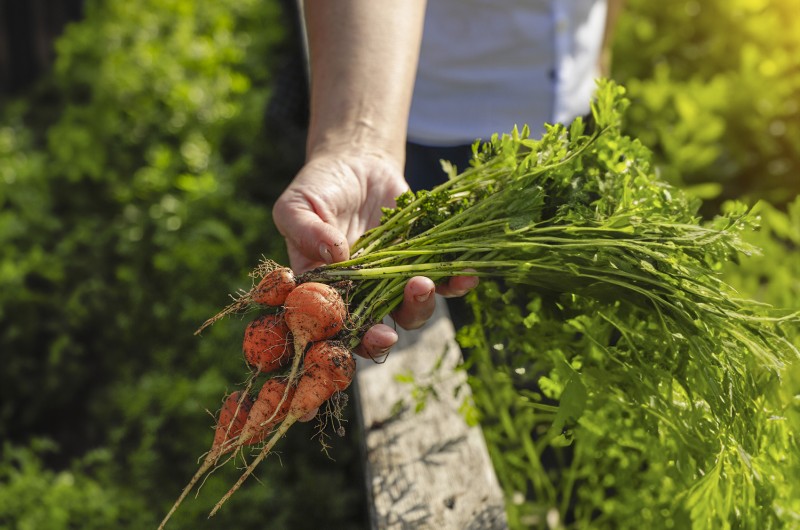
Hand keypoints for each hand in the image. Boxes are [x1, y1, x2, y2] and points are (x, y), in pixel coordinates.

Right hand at [272, 149, 477, 359]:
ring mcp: (393, 280)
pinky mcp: (421, 260)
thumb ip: (306, 231)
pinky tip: (467, 274)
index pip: (334, 326)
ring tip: (424, 283)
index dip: (348, 338)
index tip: (364, 335)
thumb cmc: (319, 188)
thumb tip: (334, 253)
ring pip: (410, 311)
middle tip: (388, 331)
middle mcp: (360, 293)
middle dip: (383, 337)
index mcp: (324, 289)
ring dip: (420, 306)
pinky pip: (443, 280)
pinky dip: (457, 282)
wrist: (357, 165)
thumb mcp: (297, 205)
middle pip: (373, 329)